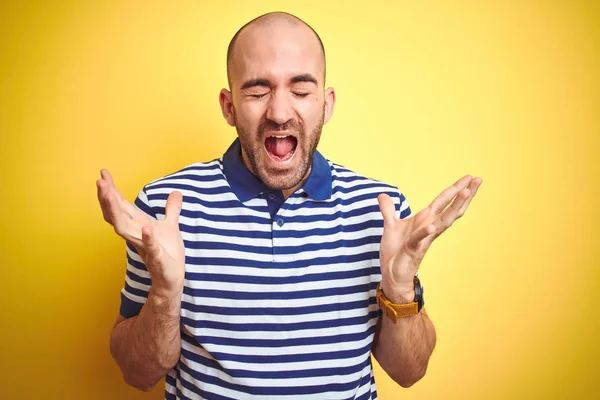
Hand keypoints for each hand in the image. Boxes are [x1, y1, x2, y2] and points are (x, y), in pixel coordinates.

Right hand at [96, 169, 185, 296]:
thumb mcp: (171, 226)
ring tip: (110, 195)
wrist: (172, 278)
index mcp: (138, 224)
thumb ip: (171, 209)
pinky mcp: (156, 257)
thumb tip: (176, 193)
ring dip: (116, 212)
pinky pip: (150, 246)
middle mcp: (136, 234)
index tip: (103, 173)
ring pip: (124, 228)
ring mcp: (144, 245)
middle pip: (116, 214)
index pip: (121, 205)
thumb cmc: (168, 253)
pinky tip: (147, 228)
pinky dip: (148, 237)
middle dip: (107, 198)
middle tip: (99, 181)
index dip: (111, 189)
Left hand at [377, 175, 481, 302]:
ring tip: (465, 192)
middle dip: (464, 194)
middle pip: (450, 208)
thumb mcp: (391, 226)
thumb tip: (382, 195)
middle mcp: (429, 228)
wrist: (392, 274)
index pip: (443, 201)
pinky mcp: (413, 249)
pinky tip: (432, 226)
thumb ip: (388, 210)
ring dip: (454, 207)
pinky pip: (419, 239)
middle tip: (477, 180)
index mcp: (425, 220)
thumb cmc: (396, 251)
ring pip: (443, 221)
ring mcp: (424, 238)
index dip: (455, 189)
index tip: (469, 177)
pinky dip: (425, 232)